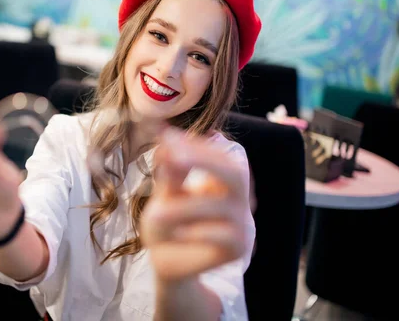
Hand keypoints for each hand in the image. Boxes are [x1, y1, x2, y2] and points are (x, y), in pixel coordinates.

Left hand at [140, 129, 248, 282]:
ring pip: (221, 207)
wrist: (165, 261)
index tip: (166, 136)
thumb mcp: (164, 194)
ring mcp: (243, 224)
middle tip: (173, 156)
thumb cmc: (167, 221)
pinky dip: (195, 232)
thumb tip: (167, 138)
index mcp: (225, 181)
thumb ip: (170, 172)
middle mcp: (240, 199)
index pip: (221, 154)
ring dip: (184, 207)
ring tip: (155, 214)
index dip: (196, 145)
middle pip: (237, 172)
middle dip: (205, 160)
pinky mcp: (238, 249)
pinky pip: (221, 235)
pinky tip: (175, 234)